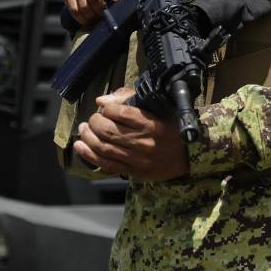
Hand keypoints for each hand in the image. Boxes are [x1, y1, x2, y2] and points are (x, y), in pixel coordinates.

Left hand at [72, 88, 189, 181]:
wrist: (189, 154)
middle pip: (108, 131)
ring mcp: (137, 159)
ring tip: (84, 130)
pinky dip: (90, 155)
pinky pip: (106, 164)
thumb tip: (102, 101)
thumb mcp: (157, 107)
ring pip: (104, 148)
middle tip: (92, 118)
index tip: (104, 107)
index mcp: (150, 123)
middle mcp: (143, 142)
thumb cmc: (172, 126)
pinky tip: (80, 147)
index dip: (106, 108)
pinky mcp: (134, 172)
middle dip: (94, 122)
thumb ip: (129, 99)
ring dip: (88, 137)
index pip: (120, 112)